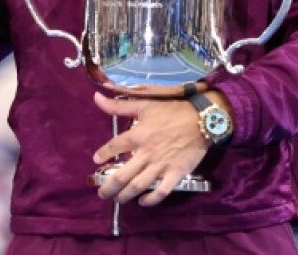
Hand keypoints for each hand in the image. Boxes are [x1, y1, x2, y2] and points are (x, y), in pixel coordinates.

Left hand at [91, 91, 210, 206]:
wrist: (201, 120)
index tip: (96, 160)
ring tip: (117, 200)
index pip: (114, 146)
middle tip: (102, 194)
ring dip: (125, 196)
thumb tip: (96, 96)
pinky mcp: (176, 174)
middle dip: (108, 187)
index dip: (103, 154)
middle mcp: (146, 153)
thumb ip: (118, 105)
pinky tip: (143, 202)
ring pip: (138, 186)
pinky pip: (161, 192)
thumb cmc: (171, 111)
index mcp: (137, 135)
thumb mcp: (144, 104)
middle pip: (122, 175)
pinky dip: (151, 200)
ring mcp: (161, 166)